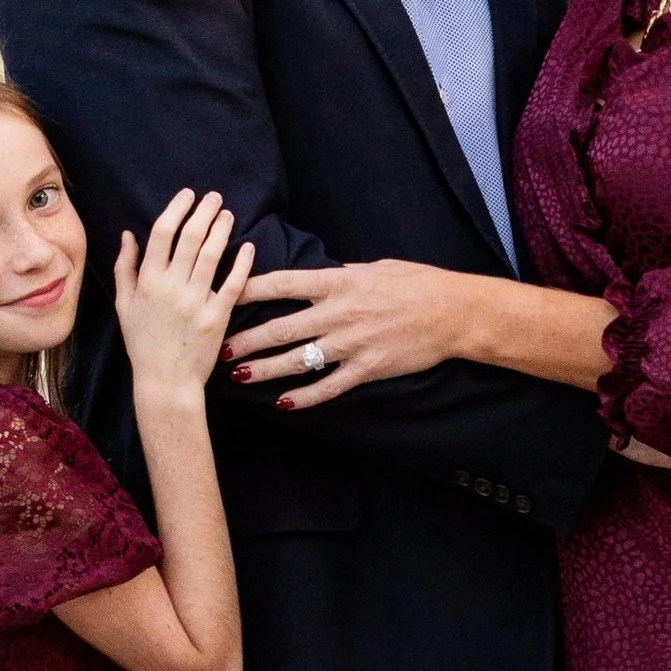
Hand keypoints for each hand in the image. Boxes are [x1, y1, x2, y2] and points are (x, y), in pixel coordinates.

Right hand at [114, 190, 256, 405]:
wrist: (165, 381)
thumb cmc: (142, 342)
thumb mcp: (124, 305)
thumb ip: (124, 268)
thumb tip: (127, 234)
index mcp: (148, 282)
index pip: (163, 233)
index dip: (177, 209)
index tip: (188, 195)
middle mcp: (172, 287)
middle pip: (191, 237)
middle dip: (204, 211)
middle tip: (214, 197)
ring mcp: (196, 301)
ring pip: (212, 255)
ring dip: (222, 229)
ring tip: (227, 214)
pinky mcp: (218, 317)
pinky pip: (233, 283)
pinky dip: (242, 262)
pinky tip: (247, 246)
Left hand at [230, 259, 469, 407]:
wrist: (453, 312)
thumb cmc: (416, 283)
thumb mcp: (373, 267)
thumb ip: (338, 276)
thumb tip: (312, 280)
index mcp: (337, 282)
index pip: (281, 284)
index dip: (248, 289)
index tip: (222, 293)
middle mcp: (338, 313)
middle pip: (279, 328)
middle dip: (245, 339)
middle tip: (217, 347)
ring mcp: (351, 344)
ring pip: (296, 360)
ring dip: (264, 369)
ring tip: (238, 375)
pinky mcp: (367, 368)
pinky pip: (328, 386)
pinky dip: (304, 397)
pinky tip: (283, 403)